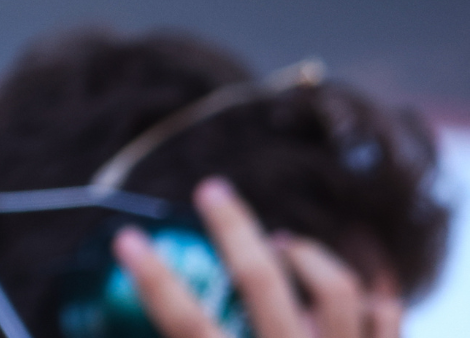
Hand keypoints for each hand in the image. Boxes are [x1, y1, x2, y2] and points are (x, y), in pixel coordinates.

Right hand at [116, 178, 402, 337]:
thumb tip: (125, 322)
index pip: (185, 320)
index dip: (152, 277)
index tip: (128, 239)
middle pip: (261, 280)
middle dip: (233, 226)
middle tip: (211, 189)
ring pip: (336, 289)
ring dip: (306, 256)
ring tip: (282, 242)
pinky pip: (387, 316)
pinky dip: (372, 293)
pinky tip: (343, 280)